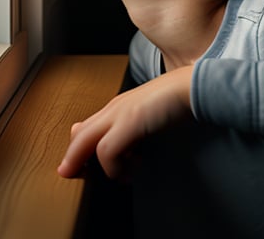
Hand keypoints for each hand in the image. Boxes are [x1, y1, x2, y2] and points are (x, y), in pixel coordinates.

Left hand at [58, 64, 193, 179]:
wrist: (191, 86)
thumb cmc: (175, 101)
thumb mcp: (148, 115)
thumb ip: (133, 127)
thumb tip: (128, 151)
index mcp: (118, 106)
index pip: (84, 127)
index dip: (77, 149)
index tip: (82, 168)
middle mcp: (114, 108)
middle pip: (78, 134)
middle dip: (72, 159)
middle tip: (75, 176)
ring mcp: (120, 113)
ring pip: (84, 142)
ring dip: (96, 167)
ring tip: (119, 177)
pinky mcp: (129, 121)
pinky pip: (107, 151)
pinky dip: (115, 168)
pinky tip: (132, 170)